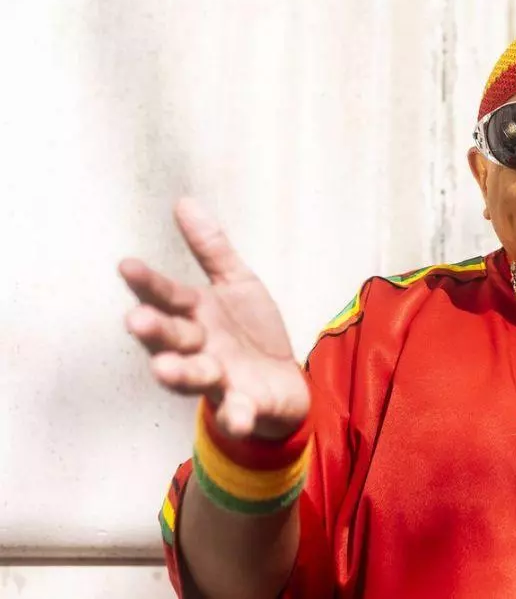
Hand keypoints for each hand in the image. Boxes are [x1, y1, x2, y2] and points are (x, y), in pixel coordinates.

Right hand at [120, 199, 309, 438]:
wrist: (284, 381)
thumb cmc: (250, 331)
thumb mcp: (237, 284)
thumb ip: (212, 249)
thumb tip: (183, 202)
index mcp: (196, 315)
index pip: (168, 296)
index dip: (149, 284)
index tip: (127, 265)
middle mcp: (199, 347)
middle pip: (173, 337)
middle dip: (155, 330)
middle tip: (136, 320)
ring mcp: (219, 378)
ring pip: (195, 377)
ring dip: (180, 374)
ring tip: (164, 368)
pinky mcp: (243, 406)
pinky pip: (237, 414)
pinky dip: (237, 418)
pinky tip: (239, 419)